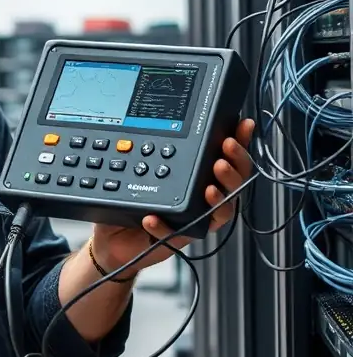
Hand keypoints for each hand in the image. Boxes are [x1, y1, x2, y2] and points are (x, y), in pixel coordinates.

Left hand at [91, 118, 254, 278]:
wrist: (114, 235)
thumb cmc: (138, 198)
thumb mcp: (149, 167)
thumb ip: (165, 148)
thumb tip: (174, 118)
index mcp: (203, 176)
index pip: (231, 159)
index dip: (241, 143)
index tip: (243, 126)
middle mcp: (205, 198)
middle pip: (234, 185)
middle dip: (233, 170)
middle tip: (222, 160)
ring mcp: (195, 219)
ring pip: (221, 212)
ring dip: (218, 199)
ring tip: (208, 189)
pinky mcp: (178, 239)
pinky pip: (176, 234)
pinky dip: (165, 226)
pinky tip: (152, 217)